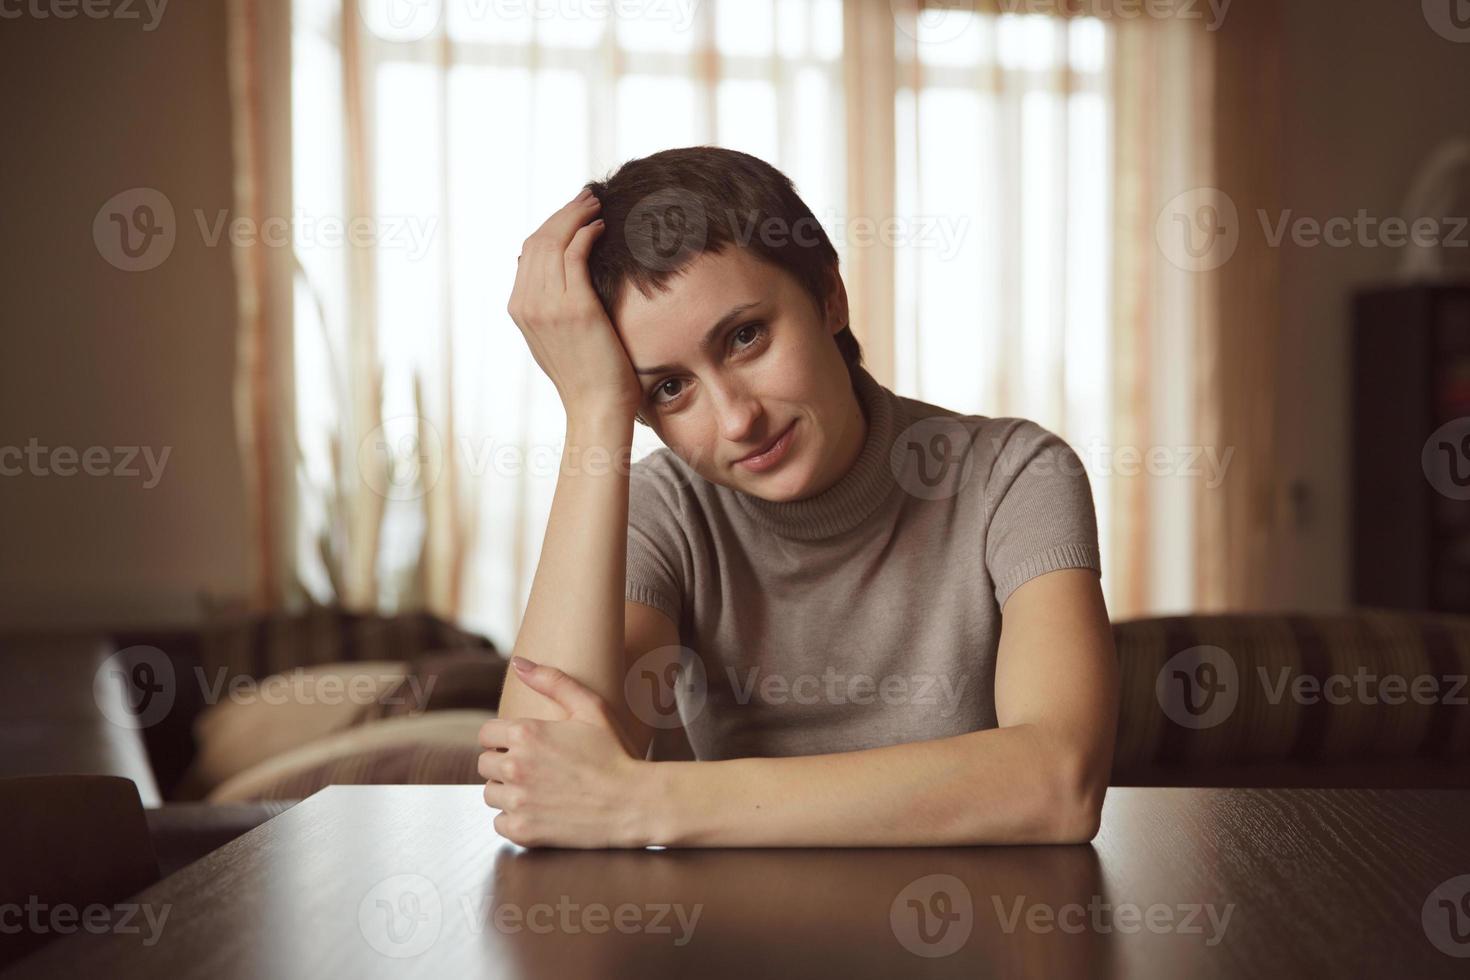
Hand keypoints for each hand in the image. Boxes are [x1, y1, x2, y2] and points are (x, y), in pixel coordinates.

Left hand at [479, 656, 654, 848]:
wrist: (634, 802)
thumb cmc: (615, 752)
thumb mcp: (590, 707)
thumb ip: (552, 680)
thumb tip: (518, 663)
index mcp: (526, 733)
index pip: (486, 735)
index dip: (504, 739)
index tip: (524, 747)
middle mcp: (515, 766)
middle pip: (485, 764)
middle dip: (505, 765)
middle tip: (536, 769)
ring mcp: (518, 801)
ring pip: (490, 794)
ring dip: (508, 792)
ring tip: (539, 790)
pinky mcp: (523, 830)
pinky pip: (499, 823)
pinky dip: (515, 819)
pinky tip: (540, 811)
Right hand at [507, 188, 641, 423]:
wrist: (595, 408)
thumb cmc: (587, 376)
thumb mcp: (555, 338)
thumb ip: (546, 304)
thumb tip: (544, 271)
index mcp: (518, 308)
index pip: (529, 251)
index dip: (551, 225)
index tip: (573, 211)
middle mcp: (526, 303)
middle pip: (539, 240)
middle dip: (564, 213)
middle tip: (588, 196)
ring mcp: (546, 305)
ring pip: (556, 241)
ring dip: (577, 216)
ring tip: (597, 204)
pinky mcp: (573, 306)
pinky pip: (575, 253)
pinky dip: (587, 233)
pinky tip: (602, 227)